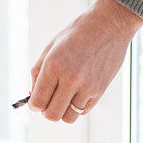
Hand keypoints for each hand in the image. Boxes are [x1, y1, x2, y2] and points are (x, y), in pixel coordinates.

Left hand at [29, 0, 142, 122]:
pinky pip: (83, 111)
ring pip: (68, 117)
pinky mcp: (100, 90)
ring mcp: (87, 86)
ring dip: (63, 111)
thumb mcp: (51, 47)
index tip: (36, 102)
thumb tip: (33, 95)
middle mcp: (70, 78)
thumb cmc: (77, 34)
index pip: (38, 101)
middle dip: (47, 111)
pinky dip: (77, 106)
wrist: (110, 24)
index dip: (34, 105)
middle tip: (49, 102)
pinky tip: (77, 93)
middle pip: (52, 115)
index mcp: (53, 66)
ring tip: (63, 99)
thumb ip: (38, 72)